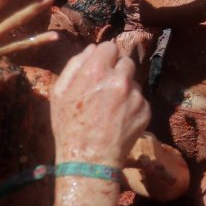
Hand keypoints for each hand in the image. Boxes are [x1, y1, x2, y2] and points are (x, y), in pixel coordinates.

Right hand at [50, 42, 149, 168]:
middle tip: (106, 88)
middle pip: (126, 61)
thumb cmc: (69, 125)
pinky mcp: (146, 110)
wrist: (89, 158)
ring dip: (125, 89)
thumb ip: (75, 65)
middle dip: (117, 70)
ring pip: (134, 82)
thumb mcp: (59, 93)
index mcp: (97, 71)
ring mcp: (135, 95)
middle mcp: (120, 79)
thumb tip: (91, 48)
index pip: (110, 46)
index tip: (102, 66)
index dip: (105, 56)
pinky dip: (132, 106)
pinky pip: (140, 100)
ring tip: (110, 108)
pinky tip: (119, 119)